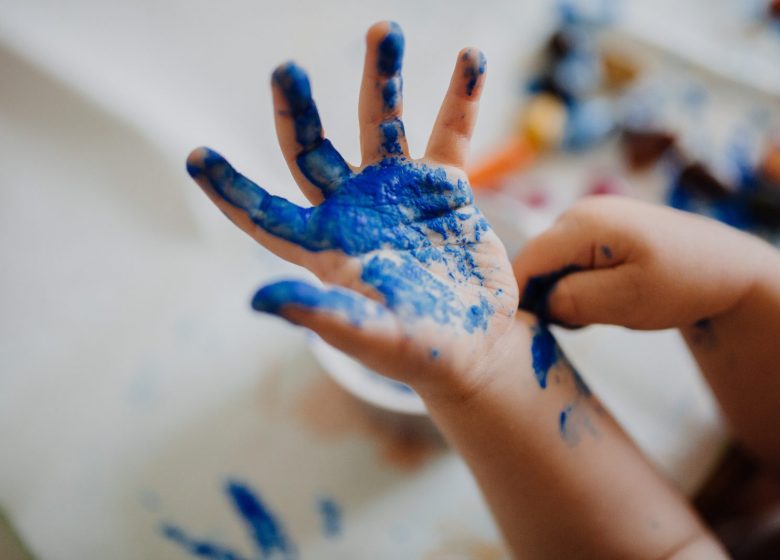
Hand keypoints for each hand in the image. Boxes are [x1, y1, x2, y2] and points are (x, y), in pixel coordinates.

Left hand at [186, 22, 517, 398]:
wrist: (476, 343)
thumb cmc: (420, 351)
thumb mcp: (372, 335)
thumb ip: (323, 314)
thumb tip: (257, 299)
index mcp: (326, 246)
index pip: (265, 213)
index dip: (230, 187)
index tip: (196, 156)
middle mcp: (354, 209)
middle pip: (313, 149)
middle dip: (299, 110)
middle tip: (287, 69)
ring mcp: (398, 192)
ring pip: (381, 124)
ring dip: (382, 78)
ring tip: (386, 31)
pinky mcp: (443, 188)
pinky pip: (449, 134)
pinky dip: (460, 98)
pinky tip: (471, 58)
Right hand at [514, 196, 767, 328]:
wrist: (726, 267)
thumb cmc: (682, 283)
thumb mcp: (626, 301)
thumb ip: (572, 300)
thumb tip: (538, 302)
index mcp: (583, 223)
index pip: (526, 261)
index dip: (519, 297)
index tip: (533, 329)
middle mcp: (578, 213)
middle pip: (536, 262)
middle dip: (546, 297)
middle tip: (580, 323)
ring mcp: (588, 219)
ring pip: (551, 265)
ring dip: (563, 294)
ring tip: (599, 311)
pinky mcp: (597, 231)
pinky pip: (568, 262)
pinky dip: (576, 285)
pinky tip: (603, 297)